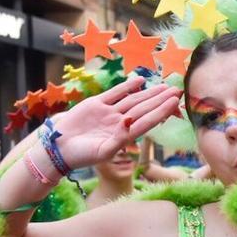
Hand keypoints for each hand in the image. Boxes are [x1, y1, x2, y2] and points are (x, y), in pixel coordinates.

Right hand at [50, 77, 181, 167]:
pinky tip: (141, 81)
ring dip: (149, 93)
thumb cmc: (82, 155)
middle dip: (161, 100)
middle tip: (177, 90)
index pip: (148, 121)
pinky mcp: (97, 104)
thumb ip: (120, 139)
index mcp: (124, 135)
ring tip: (164, 86)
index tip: (175, 102)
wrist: (59, 148)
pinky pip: (116, 93)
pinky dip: (128, 86)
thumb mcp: (103, 152)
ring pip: (133, 100)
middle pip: (144, 108)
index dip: (162, 111)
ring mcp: (109, 113)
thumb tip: (132, 122)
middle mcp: (120, 123)